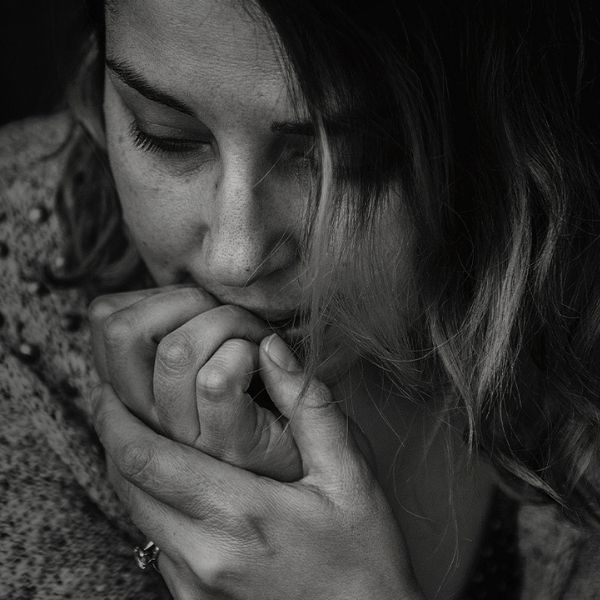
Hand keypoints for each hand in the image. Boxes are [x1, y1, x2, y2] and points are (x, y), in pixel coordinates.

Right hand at [89, 286, 301, 479]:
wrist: (314, 463)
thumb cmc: (265, 398)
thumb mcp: (204, 363)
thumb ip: (177, 332)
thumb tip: (156, 292)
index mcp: (138, 393)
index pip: (106, 320)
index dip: (155, 294)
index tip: (201, 306)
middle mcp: (149, 419)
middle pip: (122, 329)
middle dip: (186, 298)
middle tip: (229, 313)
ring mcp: (185, 438)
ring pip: (176, 350)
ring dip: (227, 322)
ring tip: (255, 336)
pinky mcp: (229, 447)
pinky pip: (217, 379)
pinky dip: (249, 351)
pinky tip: (267, 359)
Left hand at [92, 334, 423, 599]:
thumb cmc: (364, 554)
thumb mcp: (350, 474)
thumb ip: (310, 408)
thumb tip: (271, 350)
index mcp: (239, 515)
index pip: (148, 460)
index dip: (117, 419)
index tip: (110, 388)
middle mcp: (202, 555)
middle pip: (127, 486)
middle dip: (113, 438)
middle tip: (114, 401)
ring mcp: (193, 585)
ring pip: (135, 515)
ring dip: (129, 470)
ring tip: (139, 432)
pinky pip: (155, 542)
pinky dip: (150, 503)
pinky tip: (173, 482)